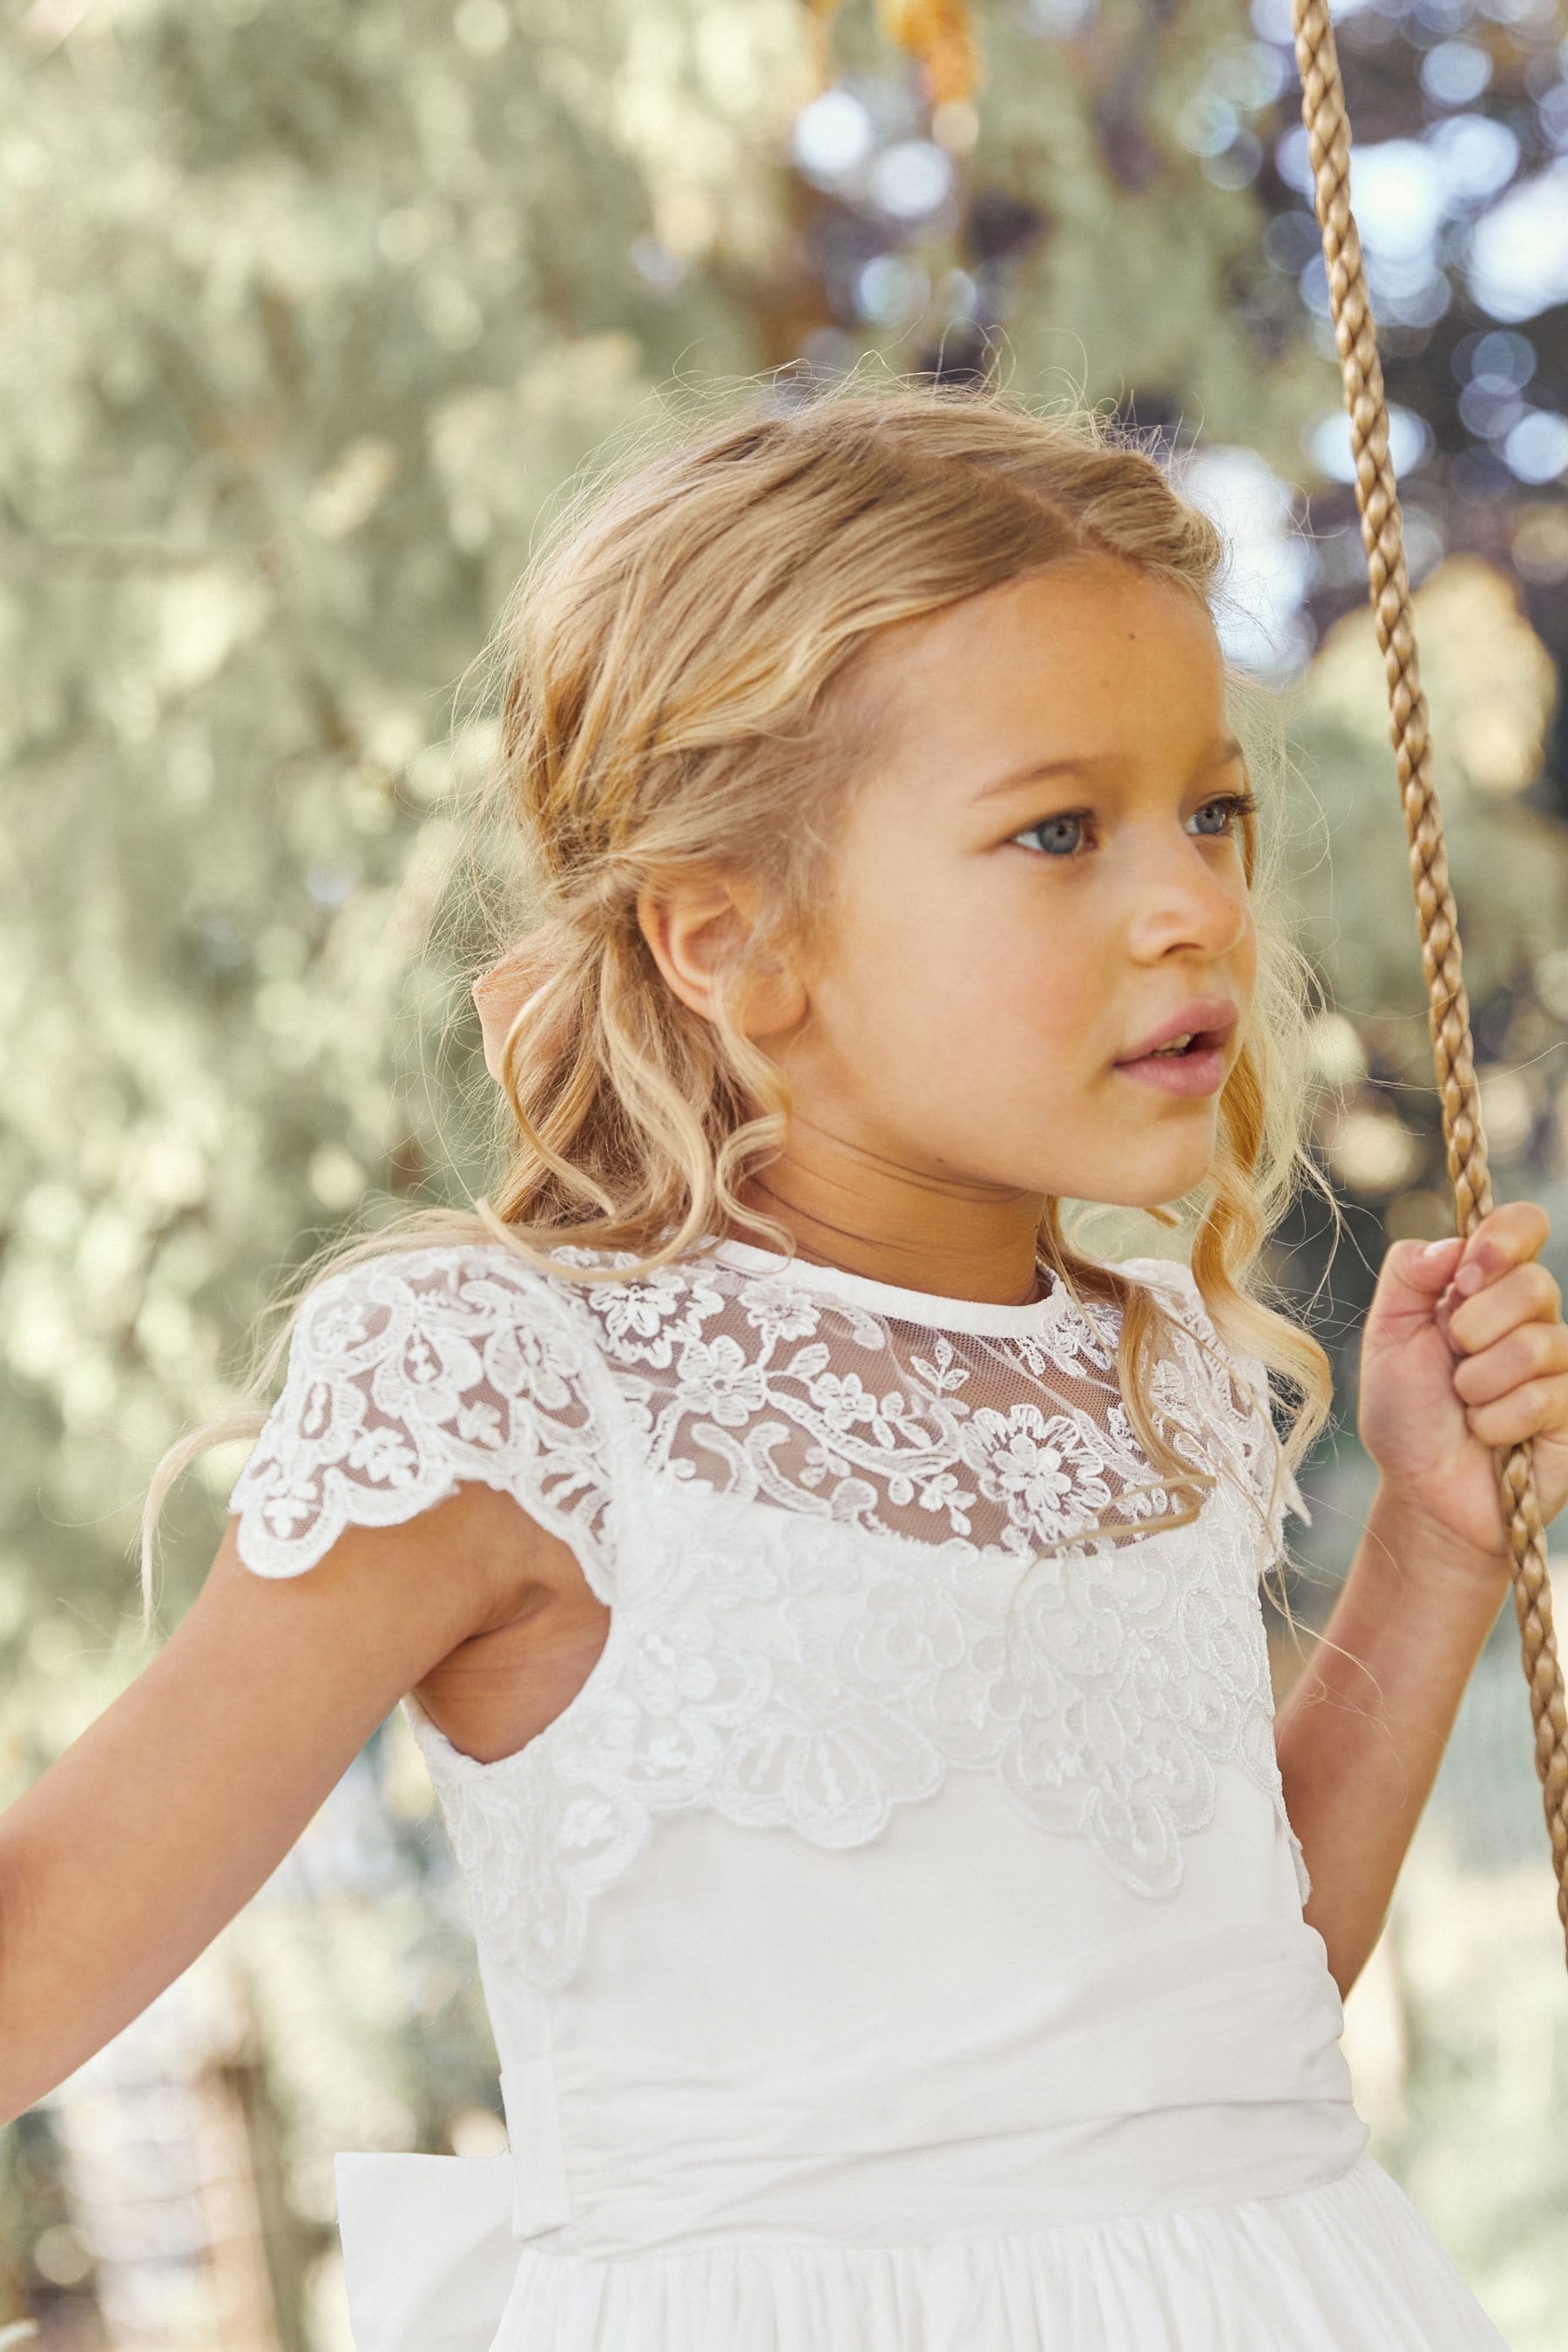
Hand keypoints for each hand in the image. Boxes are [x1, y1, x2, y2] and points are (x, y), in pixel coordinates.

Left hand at [1357, 1200, 1567, 1579]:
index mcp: (1486, 1287)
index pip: (1524, 1226)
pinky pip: (1546, 1397)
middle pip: (1533, 1283)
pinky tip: (1487, 1435)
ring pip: (1537, 1343)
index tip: (1464, 1277)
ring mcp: (1559, 1364)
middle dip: (1474, 1327)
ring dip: (1480, 1383)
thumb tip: (1454, 1244)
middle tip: (1451, 1361)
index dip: (1504, 1237)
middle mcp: (1531, 1317)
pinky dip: (1498, 1421)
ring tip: (1464, 1406)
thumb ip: (1408, 1274)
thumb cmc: (1406, 1413)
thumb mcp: (1387, 1334)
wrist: (1422, 1490)